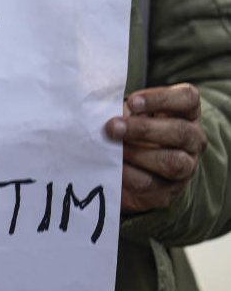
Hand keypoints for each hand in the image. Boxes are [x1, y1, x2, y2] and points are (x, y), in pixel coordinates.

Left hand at [105, 83, 206, 212]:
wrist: (133, 170)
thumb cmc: (131, 131)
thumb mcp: (131, 115)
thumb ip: (122, 110)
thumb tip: (97, 108)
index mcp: (187, 113)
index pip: (188, 98)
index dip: (161, 99)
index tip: (132, 102)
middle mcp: (193, 140)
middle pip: (180, 132)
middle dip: (144, 129)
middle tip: (113, 127)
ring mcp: (185, 168)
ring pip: (172, 162)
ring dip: (138, 154)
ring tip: (114, 149)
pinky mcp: (167, 192)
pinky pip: (150, 185)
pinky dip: (128, 176)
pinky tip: (112, 168)